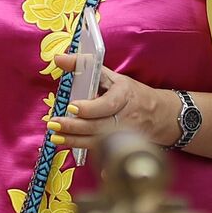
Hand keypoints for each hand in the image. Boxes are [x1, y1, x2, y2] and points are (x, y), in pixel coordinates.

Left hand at [50, 54, 176, 150]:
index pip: (108, 104)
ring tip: (55, 137)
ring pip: (99, 142)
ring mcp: (126, 135)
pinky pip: (105, 154)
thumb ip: (84, 65)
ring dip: (75, 141)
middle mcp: (126, 117)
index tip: (71, 107)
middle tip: (53, 124)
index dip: (90, 108)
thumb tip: (58, 58)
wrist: (158, 114)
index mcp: (125, 95)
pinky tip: (73, 149)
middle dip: (75, 127)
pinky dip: (89, 153)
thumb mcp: (110, 75)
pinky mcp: (124, 147)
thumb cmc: (128, 92)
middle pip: (100, 126)